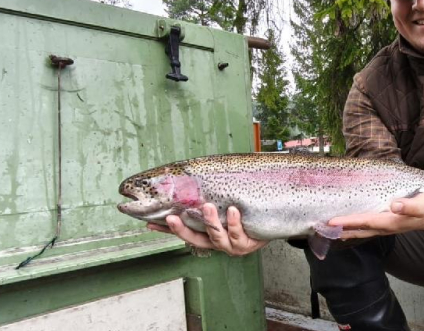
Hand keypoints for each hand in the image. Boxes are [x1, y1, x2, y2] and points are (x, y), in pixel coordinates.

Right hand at [147, 204, 268, 256]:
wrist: (274, 220)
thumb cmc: (245, 211)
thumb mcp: (225, 203)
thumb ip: (207, 196)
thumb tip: (186, 179)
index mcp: (208, 234)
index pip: (183, 232)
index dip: (166, 229)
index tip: (150, 222)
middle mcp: (217, 242)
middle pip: (195, 240)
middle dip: (182, 230)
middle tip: (172, 217)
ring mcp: (231, 245)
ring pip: (217, 238)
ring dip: (211, 222)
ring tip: (208, 207)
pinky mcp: (247, 244)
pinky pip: (238, 235)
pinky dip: (234, 223)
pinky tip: (233, 211)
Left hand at [327, 193, 423, 239]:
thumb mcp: (422, 204)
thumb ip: (409, 206)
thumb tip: (394, 205)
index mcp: (391, 222)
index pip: (365, 222)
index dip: (348, 222)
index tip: (332, 222)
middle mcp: (385, 227)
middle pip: (359, 230)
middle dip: (340, 229)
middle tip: (320, 228)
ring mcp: (385, 227)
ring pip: (361, 231)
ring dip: (345, 230)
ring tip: (328, 229)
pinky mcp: (386, 224)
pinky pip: (366, 228)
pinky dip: (354, 228)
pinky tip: (346, 227)